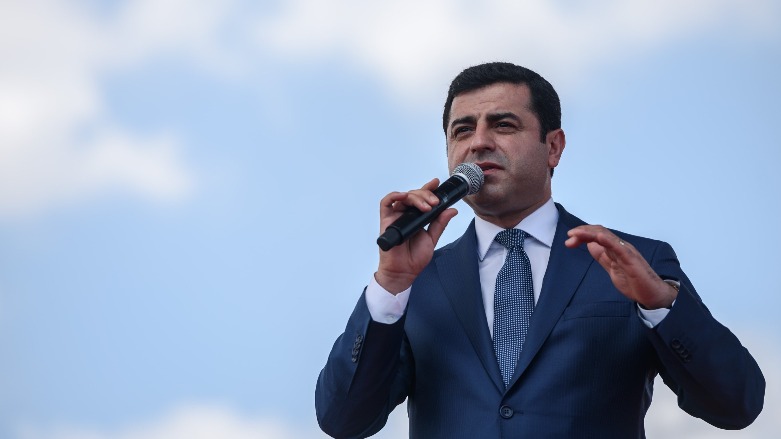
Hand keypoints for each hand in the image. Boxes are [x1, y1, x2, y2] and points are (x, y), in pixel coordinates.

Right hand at [375, 179, 457, 293]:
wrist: (404, 272)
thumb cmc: (415, 257)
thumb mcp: (432, 238)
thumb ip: (440, 223)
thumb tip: (452, 210)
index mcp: (416, 217)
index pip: (422, 198)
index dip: (428, 189)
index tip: (437, 183)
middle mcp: (405, 214)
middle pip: (414, 195)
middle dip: (426, 195)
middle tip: (435, 202)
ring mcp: (395, 216)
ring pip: (404, 197)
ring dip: (416, 197)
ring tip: (427, 206)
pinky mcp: (386, 221)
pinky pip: (386, 203)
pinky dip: (394, 196)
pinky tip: (404, 196)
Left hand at [565, 225, 676, 308]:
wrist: (652, 295)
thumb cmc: (634, 282)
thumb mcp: (611, 268)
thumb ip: (602, 256)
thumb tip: (589, 245)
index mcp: (614, 249)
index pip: (596, 235)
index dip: (582, 235)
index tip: (569, 240)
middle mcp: (620, 247)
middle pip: (599, 232)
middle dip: (582, 232)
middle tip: (569, 237)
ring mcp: (626, 252)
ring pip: (606, 236)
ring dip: (589, 233)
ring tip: (576, 234)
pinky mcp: (632, 259)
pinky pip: (619, 247)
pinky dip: (608, 240)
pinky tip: (598, 237)